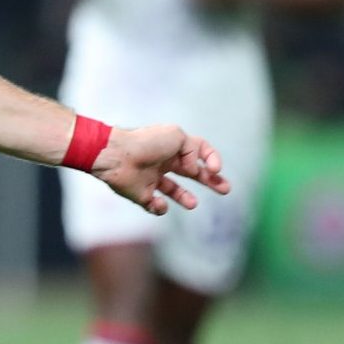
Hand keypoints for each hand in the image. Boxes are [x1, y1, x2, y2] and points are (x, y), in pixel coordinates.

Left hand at [92, 124, 228, 215]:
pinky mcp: (141, 194)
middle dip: (210, 181)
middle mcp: (163, 162)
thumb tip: (195, 170)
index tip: (216, 169)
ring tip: (193, 204)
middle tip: (226, 189)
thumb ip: (193, 151)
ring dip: (186, 198)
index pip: (199, 152)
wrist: (116, 156)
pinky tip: (160, 202)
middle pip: (192, 173)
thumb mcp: (177, 136)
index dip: (211, 159)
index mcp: (172, 147)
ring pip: (173, 191)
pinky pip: (155, 205)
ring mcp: (152, 178)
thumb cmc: (146, 143)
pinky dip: (161, 207)